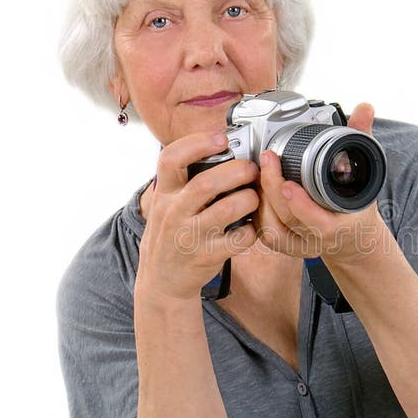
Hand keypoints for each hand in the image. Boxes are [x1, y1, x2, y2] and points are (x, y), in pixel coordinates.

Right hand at [134, 131, 259, 300]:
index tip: (221, 138)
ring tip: (255, 197)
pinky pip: (238, 239)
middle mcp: (174, 212)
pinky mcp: (207, 256)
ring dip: (249, 199)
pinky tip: (252, 226)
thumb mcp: (167, 204)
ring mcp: (190, 236)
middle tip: (252, 169)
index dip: (197, 143)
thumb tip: (219, 149)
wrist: (162, 279)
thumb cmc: (172, 234)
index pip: (171, 159)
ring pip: (227, 210)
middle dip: (236, 171)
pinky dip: (252, 230)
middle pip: (206, 183)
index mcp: (165, 194)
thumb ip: (185, 180)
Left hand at [253, 103, 384, 262]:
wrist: (353, 238)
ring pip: (272, 230)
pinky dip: (257, 213)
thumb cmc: (357, 206)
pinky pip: (265, 235)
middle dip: (273, 189)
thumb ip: (362, 137)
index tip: (288, 184)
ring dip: (262, 201)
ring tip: (260, 173)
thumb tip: (365, 108)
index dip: (301, 205)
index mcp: (340, 224)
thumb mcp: (365, 172)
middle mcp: (318, 239)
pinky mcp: (285, 246)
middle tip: (268, 160)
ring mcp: (300, 245)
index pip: (318, 222)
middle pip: (289, 220)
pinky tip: (257, 192)